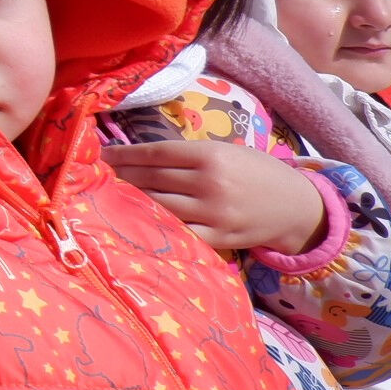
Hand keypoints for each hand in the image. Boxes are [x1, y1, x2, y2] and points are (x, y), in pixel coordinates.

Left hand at [102, 140, 329, 253]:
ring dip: (130, 202)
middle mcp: (210, 183)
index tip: (99, 155)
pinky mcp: (220, 239)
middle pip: (151, 179)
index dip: (123, 155)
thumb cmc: (255, 172)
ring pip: (159, 206)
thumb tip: (138, 156)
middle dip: (119, 178)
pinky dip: (156, 228)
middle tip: (94, 176)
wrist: (296, 206)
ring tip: (108, 198)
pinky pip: (179, 234)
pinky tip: (137, 223)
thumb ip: (188, 154)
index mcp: (210, 155)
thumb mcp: (226, 150)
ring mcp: (214, 214)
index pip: (154, 153)